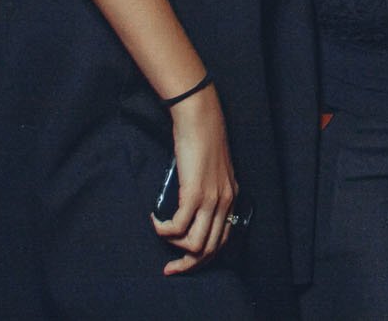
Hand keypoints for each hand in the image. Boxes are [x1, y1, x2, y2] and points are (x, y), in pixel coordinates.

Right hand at [152, 85, 238, 274]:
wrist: (200, 118)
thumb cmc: (201, 139)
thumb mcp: (209, 170)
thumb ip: (203, 189)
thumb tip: (185, 208)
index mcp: (231, 198)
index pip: (222, 240)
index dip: (203, 257)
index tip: (183, 261)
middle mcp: (226, 203)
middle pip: (210, 250)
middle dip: (188, 264)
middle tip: (169, 268)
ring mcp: (212, 200)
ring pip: (196, 245)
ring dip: (174, 246)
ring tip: (162, 232)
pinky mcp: (195, 194)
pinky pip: (178, 227)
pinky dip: (164, 230)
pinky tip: (156, 220)